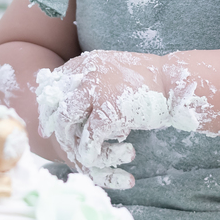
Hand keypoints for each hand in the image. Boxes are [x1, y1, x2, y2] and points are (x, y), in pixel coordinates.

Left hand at [35, 51, 165, 189]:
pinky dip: (88, 149)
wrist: (172, 82)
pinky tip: (89, 157)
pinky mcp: (108, 113)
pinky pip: (89, 137)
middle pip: (56, 100)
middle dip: (51, 118)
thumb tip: (71, 89)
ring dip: (68, 136)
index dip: (49, 99)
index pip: (57, 81)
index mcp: (87, 62)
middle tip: (47, 132)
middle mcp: (87, 74)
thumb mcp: (112, 68)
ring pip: (68, 119)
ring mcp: (96, 92)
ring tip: (72, 146)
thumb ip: (92, 75)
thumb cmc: (146, 79)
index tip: (47, 113)